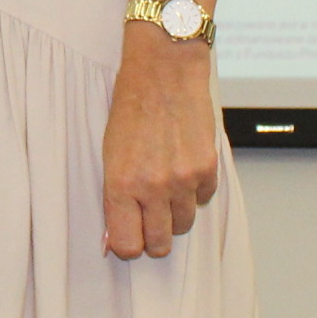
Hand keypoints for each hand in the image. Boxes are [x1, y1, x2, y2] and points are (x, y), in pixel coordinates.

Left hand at [101, 29, 221, 259]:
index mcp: (120, 185)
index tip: (130, 235)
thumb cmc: (131, 106)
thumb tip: (114, 237)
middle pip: (159, 244)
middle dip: (154, 236)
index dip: (129, 244)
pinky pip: (203, 199)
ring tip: (165, 185)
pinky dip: (195, 190)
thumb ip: (114, 197)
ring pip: (184, 225)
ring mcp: (183, 180)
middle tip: (149, 217)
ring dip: (175, 213)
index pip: (127, 246)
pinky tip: (183, 165)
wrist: (164, 71)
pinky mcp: (207, 169)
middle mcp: (152, 188)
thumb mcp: (108, 153)